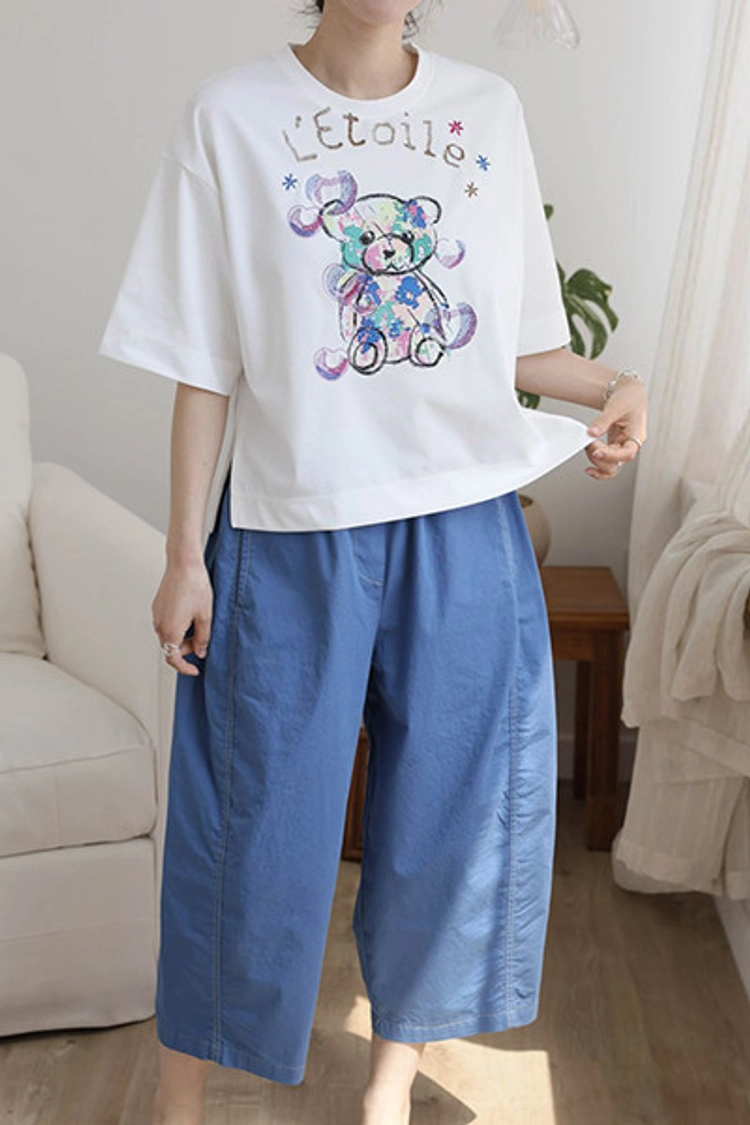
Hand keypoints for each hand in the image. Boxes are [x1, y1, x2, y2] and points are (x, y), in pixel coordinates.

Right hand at [152, 559, 212, 676]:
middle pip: (171, 647)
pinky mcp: (158, 606)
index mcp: (170, 631)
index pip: (173, 659)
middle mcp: (159, 624)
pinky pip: (166, 623)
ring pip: (168, 635)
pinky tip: (190, 614)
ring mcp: (157, 614)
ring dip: (182, 637)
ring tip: (199, 623)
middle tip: (203, 641)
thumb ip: (203, 638)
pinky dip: (178, 626)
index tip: (195, 669)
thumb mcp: (205, 616)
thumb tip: (200, 652)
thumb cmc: (195, 586)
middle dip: (187, 649)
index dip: (185, 668)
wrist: (184, 564)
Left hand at [584, 376, 647, 480]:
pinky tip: (590, 467)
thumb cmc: (629, 398)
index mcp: (637, 435)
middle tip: (588, 444)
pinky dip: (597, 464)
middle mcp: (630, 444)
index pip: (628, 453)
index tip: (596, 452)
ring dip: (597, 462)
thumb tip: (592, 433)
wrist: (629, 392)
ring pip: (611, 465)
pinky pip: (607, 461)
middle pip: (617, 463)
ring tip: (587, 448)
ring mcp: (622, 447)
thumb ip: (603, 421)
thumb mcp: (615, 406)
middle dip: (600, 458)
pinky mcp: (614, 446)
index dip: (612, 456)